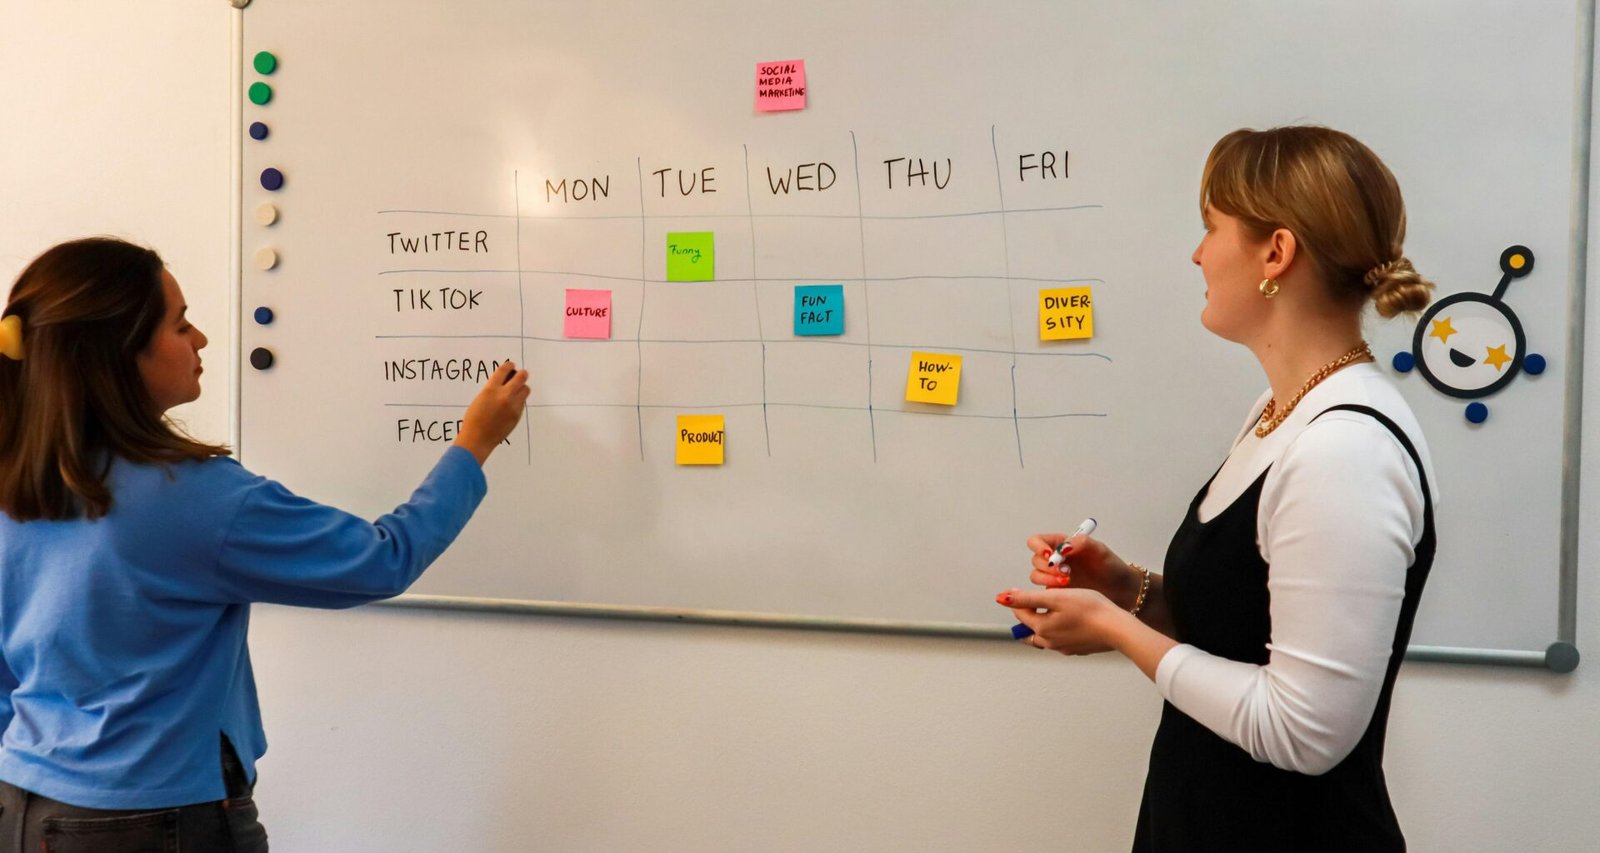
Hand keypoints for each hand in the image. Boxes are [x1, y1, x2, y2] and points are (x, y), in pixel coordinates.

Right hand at [454, 360, 529, 464]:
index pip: (503, 371)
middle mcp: (504, 396)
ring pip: (525, 390)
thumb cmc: (474, 419)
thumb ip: (492, 390)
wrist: (478, 438)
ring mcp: (512, 406)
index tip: (511, 365)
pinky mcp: (517, 415)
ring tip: (517, 390)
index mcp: (490, 390)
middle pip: (521, 377)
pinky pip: (522, 403)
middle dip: (522, 374)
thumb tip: (504, 383)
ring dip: (522, 388)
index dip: (509, 365)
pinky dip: (519, 401)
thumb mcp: (480, 399)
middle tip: (521, 374)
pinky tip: (512, 405)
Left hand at [996, 587, 1118, 654]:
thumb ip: (1027, 598)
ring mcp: (1065, 648)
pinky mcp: (1078, 649)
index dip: (1020, 600)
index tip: (1023, 591)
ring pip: (1045, 637)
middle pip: (1030, 629)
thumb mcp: (1055, 597)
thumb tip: (1004, 598)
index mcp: (1042, 629)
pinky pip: (1061, 641)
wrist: (1117, 628)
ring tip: (1051, 612)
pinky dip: (1059, 632)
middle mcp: (1050, 643)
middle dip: (1029, 617)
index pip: (1020, 614)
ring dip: (1043, 625)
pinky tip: (1069, 622)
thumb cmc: (1090, 610)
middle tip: (1033, 604)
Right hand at [1025, 532, 1139, 608]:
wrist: (1120, 589)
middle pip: (1036, 560)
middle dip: (1047, 566)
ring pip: (1036, 576)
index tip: (1050, 555)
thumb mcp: (1099, 549)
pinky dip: (1051, 590)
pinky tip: (1066, 591)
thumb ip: (1080, 543)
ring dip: (1047, 578)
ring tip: (1067, 581)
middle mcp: (1055, 560)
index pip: (1037, 541)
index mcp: (1061, 544)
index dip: (1038, 547)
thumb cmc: (1110, 566)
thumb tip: (1062, 547)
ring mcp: (1054, 577)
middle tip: (1065, 570)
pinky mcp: (1057, 592)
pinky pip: (1043, 591)